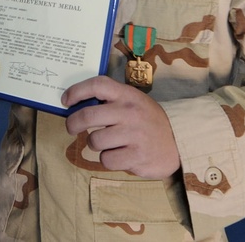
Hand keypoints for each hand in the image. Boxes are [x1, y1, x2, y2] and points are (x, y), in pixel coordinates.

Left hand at [63, 75, 179, 178]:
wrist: (179, 141)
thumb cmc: (147, 120)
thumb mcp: (133, 102)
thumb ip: (110, 101)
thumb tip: (77, 106)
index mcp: (127, 95)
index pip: (97, 85)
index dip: (76, 91)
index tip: (65, 100)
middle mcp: (129, 112)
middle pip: (88, 116)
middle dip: (72, 123)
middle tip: (71, 128)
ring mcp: (134, 135)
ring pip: (95, 141)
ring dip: (95, 144)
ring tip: (108, 143)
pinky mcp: (137, 156)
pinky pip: (106, 160)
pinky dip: (108, 159)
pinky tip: (120, 155)